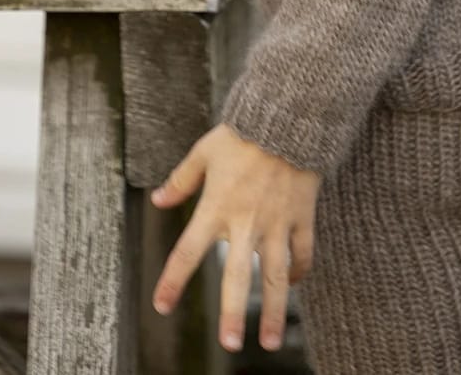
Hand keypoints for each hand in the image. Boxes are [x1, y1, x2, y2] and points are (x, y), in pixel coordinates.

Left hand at [150, 121, 319, 354]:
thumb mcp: (205, 151)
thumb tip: (158, 199)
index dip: (173, 280)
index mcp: (217, 206)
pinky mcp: (303, 214)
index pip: (188, 251)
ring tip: (272, 342)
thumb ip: (182, 179)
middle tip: (231, 345)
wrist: (291, 115)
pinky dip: (299, 271)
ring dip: (276, 311)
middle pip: (238, 276)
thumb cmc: (243, 132)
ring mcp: (278, 221)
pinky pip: (303, 251)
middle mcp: (247, 221)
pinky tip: (293, 283)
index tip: (162, 306)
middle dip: (234, 313)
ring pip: (277, 275)